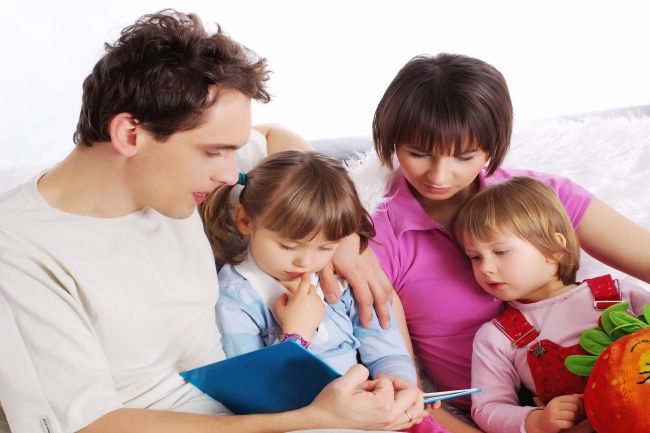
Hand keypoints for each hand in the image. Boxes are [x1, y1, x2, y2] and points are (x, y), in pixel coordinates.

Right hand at [274, 273, 325, 340]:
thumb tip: (285, 295)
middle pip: (312, 287)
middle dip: (308, 288)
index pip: (305, 281)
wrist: (299, 333)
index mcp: (301, 295)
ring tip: (306, 305)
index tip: (305, 274)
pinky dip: (317, 304)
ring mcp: (318, 304)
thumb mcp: (280, 309)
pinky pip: (321, 303)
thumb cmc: (289, 321)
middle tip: (303, 294)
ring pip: (316, 295)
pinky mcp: (323, 310)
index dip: (305, 276)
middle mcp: (311, 298)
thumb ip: (281, 299)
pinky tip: (311, 310)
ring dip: (312, 297)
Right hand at [306, 364, 423, 429]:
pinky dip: (411, 411)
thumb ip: (360, 370)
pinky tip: (403, 404)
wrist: (321, 424)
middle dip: (400, 385)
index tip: (364, 385)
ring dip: (411, 398)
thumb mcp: (343, 382)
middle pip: (414, 395)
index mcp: (382, 405)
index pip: (390, 383)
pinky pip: (410, 421)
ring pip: (417, 410)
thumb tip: (369, 373)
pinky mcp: (386, 429)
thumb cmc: (331, 405)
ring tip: (397, 392)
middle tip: (384, 384)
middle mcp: (390, 418)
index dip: (378, 379)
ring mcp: (389, 426)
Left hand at [320, 234, 393, 327]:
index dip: (367, 313)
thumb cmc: (332, 246)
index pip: (365, 298)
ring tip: (388, 314)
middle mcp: (369, 270)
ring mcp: (374, 265)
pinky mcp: (375, 260)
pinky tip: (385, 296)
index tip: (368, 325)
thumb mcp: (324, 264)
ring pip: (386, 286)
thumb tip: (334, 301)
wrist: (343, 226)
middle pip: (381, 295)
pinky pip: (386, 278)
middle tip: (385, 326)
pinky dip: (388, 290)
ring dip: (388, 302)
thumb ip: (328, 283)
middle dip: (384, 312)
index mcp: (356, 273)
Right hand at [525, 394, 584, 432]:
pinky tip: (565, 424)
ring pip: (572, 415)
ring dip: (573, 420)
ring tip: (567, 420)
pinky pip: (568, 423)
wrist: (541, 423)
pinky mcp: (553, 423)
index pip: (575, 398)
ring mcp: (552, 414)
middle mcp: (554, 405)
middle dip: (577, 413)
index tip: (579, 410)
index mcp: (557, 399)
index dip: (581, 404)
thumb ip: (571, 400)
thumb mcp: (561, 404)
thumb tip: (583, 395)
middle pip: (575, 407)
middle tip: (573, 417)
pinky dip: (569, 425)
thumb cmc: (555, 414)